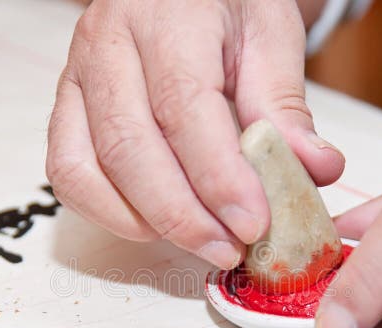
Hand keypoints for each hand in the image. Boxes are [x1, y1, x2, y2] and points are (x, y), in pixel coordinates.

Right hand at [47, 0, 344, 268]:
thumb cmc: (228, 5)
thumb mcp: (271, 35)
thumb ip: (286, 104)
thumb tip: (316, 169)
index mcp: (166, 15)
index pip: (184, 107)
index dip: (217, 176)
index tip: (253, 224)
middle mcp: (107, 43)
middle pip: (128, 146)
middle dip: (181, 215)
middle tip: (228, 250)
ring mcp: (76, 76)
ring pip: (85, 167)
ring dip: (141, 220)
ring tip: (198, 240)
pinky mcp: (65, 107)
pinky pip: (67, 172)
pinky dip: (107, 211)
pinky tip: (154, 224)